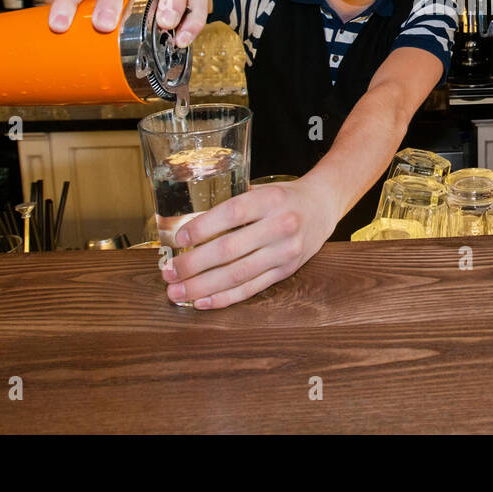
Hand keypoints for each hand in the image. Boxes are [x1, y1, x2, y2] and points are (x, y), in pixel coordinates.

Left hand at [160, 178, 336, 308]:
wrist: (323, 205)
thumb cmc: (283, 197)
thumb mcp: (261, 189)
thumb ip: (232, 204)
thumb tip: (187, 226)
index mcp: (270, 199)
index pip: (232, 214)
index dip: (202, 228)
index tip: (178, 240)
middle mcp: (281, 226)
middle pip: (230, 249)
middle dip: (194, 264)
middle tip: (169, 273)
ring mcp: (285, 252)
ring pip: (238, 274)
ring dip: (203, 286)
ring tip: (177, 292)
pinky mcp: (287, 271)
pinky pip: (251, 288)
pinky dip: (224, 298)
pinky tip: (202, 302)